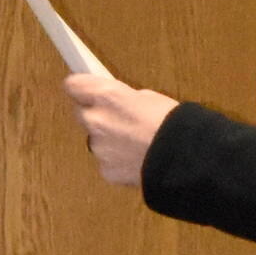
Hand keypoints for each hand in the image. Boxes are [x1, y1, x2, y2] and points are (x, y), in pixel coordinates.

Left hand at [64, 74, 178, 186]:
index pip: (73, 85)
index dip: (81, 87)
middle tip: (117, 118)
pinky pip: (106, 161)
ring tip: (134, 142)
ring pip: (95, 139)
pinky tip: (136, 159)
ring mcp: (98, 147)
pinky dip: (117, 160)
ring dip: (108, 139)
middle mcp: (95, 120)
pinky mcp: (105, 169)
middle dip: (95, 114)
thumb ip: (122, 99)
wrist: (182, 158)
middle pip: (81, 113)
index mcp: (105, 95)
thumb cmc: (171, 124)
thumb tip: (116, 104)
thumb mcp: (148, 97)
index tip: (86, 89)